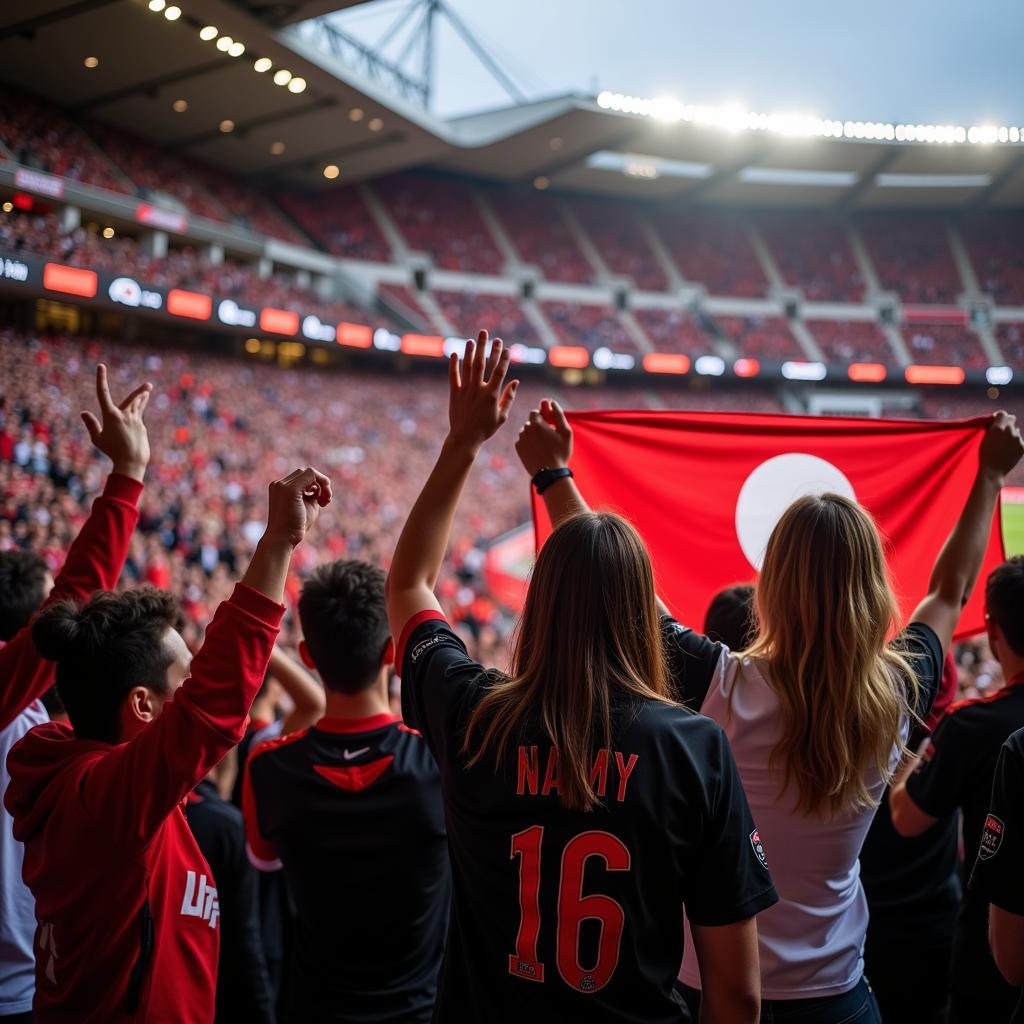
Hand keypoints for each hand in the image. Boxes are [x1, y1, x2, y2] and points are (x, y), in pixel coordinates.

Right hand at [80, 364, 151, 481]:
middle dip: (140, 390)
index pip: (103, 393)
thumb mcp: (98, 439)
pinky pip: (138, 419)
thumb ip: (92, 425)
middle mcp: (125, 415)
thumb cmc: (112, 451)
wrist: (131, 461)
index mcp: (111, 415)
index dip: (101, 378)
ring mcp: (136, 421)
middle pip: (132, 399)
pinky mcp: (142, 428)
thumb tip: (84, 413)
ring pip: (139, 406)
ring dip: (143, 398)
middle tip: (149, 383)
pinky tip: (136, 422)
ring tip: (148, 390)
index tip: (101, 366)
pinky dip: (137, 416)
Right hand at [264, 467, 332, 547]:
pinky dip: (322, 483)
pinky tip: (324, 499)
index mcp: (280, 488)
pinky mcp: (290, 489)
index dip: (316, 486)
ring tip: (325, 501)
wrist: (282, 540)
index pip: (303, 478)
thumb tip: (321, 487)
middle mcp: (279, 484)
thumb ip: (313, 495)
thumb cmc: (294, 527)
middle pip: (306, 473)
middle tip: (325, 502)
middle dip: (320, 484)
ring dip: (323, 484)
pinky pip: (311, 474)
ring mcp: (283, 485)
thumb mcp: (307, 507)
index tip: (322, 502)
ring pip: (309, 472)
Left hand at [447, 330, 517, 452]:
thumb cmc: (486, 429)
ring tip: (473, 340)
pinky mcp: (454, 393)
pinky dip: (453, 364)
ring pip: (468, 367)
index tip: (506, 348)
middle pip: (482, 364)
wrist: (465, 438)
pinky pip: (453, 376)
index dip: (503, 358)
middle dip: (486, 347)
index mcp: (492, 395)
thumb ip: (509, 398)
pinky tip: (454, 353)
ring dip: (470, 352)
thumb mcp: (502, 416)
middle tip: (488, 334)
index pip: (499, 372)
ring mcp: (465, 390)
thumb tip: (516, 381)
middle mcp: (478, 390)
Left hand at [515, 399, 572, 476]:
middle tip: (547, 435)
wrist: (549, 473)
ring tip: (543, 444)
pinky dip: (528, 442)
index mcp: (537, 423)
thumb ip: (558, 414)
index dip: (542, 416)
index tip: (549, 424)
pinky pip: (522, 440)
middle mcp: (526, 429)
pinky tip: (537, 450)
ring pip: (526, 431)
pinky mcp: (518, 448)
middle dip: (537, 425)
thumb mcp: (566, 431)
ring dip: (533, 434)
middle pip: (530, 421)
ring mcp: (520, 439)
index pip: (535, 412)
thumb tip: (551, 402)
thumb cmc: (560, 452)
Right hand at [979, 412, 1023, 480]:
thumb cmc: (985, 455)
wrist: (992, 471)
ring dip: (1011, 435)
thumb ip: (993, 428)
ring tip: (1003, 446)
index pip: (1003, 413)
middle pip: (1012, 419)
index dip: (1000, 416)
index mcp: (998, 428)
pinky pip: (1020, 441)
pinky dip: (1015, 444)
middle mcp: (1009, 431)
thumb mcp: (985, 438)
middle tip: (1001, 432)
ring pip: (1016, 431)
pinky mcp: (1023, 446)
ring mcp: (1018, 439)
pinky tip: (1008, 451)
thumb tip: (999, 421)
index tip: (997, 420)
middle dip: (1007, 423)